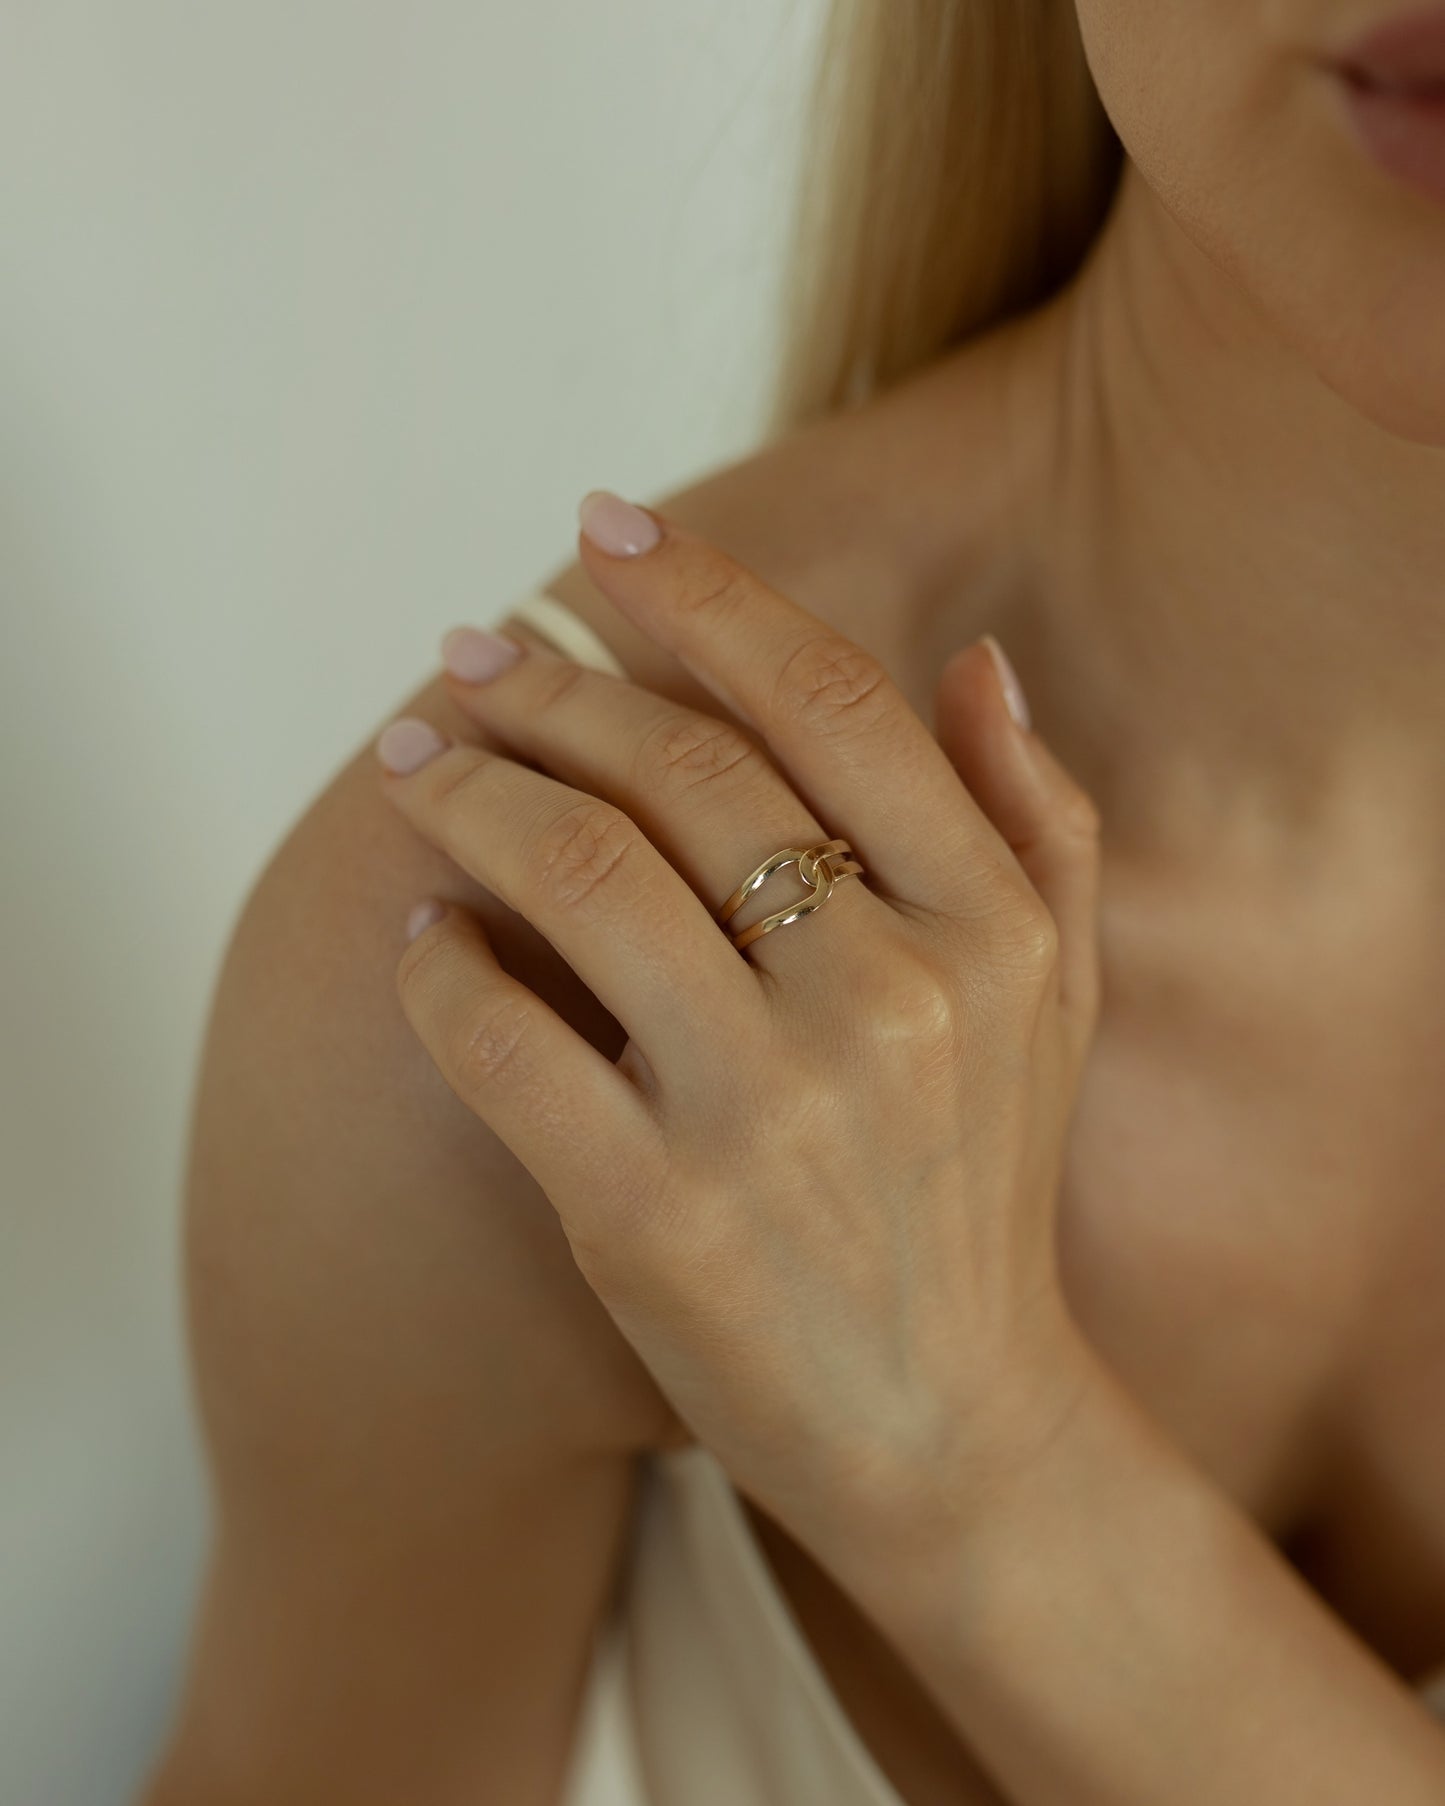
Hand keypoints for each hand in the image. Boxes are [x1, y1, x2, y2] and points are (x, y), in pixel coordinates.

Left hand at [373, 493, 1105, 1563]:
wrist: (954, 1432)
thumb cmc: (986, 1194)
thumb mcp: (1063, 1001)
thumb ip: (1038, 820)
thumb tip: (975, 658)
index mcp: (991, 926)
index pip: (826, 703)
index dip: (701, 595)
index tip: (601, 526)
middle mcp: (890, 999)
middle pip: (678, 771)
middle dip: (551, 682)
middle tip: (472, 649)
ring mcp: (767, 1110)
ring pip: (570, 871)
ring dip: (466, 788)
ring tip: (414, 756)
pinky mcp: (649, 1214)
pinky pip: (497, 1034)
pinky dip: (436, 964)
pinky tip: (423, 932)